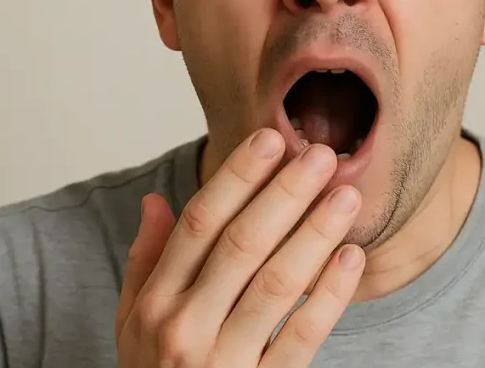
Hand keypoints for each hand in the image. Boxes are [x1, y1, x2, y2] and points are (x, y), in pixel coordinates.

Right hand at [115, 128, 364, 366]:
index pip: (200, 223)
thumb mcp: (133, 322)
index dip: (238, 176)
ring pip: (276, 284)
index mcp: (154, 302)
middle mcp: (183, 328)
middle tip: (321, 155)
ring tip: (345, 195)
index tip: (271, 139)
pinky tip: (352, 258)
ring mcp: (221, 363)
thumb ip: (146, 261)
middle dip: (284, 194)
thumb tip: (157, 199)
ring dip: (314, 233)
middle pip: (241, 244)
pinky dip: (329, 296)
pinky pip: (301, 338)